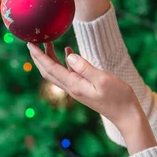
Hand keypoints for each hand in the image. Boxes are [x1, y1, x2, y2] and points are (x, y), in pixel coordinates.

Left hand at [27, 42, 141, 128]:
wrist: (127, 115)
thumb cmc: (118, 97)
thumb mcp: (102, 79)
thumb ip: (85, 67)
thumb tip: (68, 55)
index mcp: (74, 85)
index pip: (51, 68)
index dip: (39, 56)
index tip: (29, 44)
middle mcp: (72, 88)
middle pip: (49, 71)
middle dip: (39, 57)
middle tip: (33, 41)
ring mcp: (78, 89)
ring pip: (57, 72)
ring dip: (50, 58)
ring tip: (48, 43)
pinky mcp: (84, 88)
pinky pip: (69, 73)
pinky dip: (65, 62)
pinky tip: (68, 52)